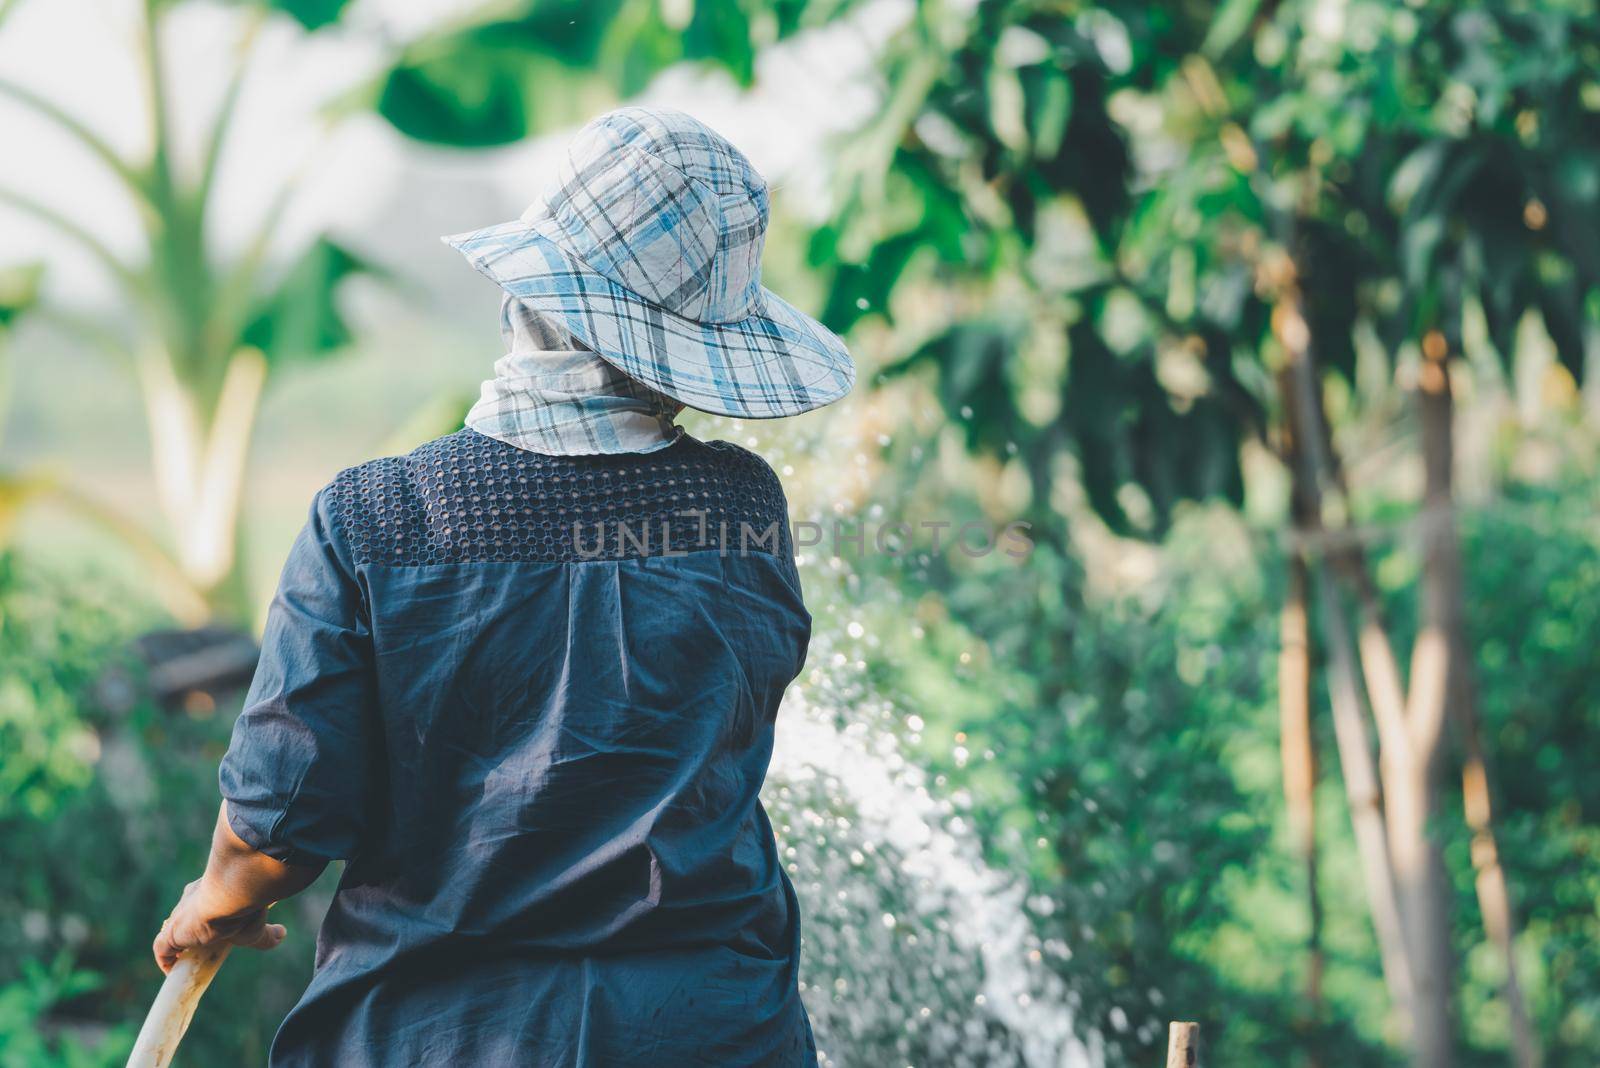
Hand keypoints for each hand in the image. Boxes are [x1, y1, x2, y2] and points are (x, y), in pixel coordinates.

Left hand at [152, 877, 285, 973]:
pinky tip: (172, 971)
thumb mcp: (258, 924)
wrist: (233, 893)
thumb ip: (268, 933)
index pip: (203, 905)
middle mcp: (192, 900)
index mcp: (211, 891)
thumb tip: (282, 934)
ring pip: (174, 932)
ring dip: (178, 947)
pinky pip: (162, 948)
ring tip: (186, 964)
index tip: (212, 934)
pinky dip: (166, 960)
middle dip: (191, 933)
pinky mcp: (172, 932)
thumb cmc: (247, 904)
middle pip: (186, 918)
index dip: (205, 920)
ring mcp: (180, 916)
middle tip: (200, 950)